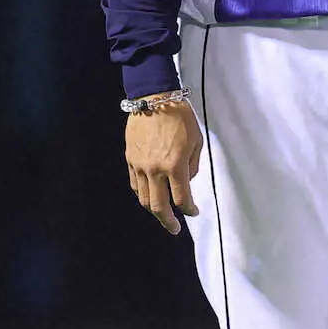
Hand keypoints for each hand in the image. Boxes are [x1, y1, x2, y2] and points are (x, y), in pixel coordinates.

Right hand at [125, 100, 202, 234]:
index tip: (194, 212)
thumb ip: (193, 165)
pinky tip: (151, 196)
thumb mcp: (197, 141)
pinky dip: (143, 195)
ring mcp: (140, 166)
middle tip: (175, 228)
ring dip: (154, 210)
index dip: (189, 209)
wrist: (154, 99)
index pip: (181, 198)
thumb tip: (186, 182)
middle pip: (159, 207)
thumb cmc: (181, 117)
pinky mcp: (130, 160)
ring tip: (163, 214)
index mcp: (175, 165)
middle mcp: (155, 170)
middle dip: (168, 221)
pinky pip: (136, 185)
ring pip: (144, 199)